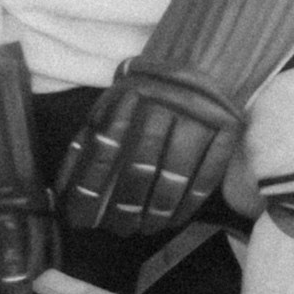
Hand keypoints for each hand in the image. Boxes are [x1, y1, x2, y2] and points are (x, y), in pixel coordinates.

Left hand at [54, 59, 249, 237]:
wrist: (203, 64)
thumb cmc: (148, 96)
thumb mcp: (112, 107)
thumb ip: (88, 142)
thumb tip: (65, 188)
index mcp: (129, 96)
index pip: (104, 150)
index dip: (91, 188)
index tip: (83, 219)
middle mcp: (165, 104)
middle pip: (141, 166)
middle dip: (127, 205)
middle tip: (120, 229)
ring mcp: (200, 117)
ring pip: (175, 175)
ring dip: (158, 210)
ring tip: (146, 228)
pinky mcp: (228, 129)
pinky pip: (207, 175)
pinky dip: (190, 203)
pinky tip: (176, 218)